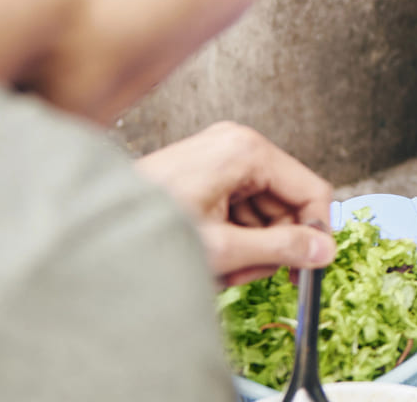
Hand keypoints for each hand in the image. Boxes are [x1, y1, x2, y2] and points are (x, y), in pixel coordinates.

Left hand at [134, 121, 336, 286]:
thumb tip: (323, 251)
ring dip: (248, 246)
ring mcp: (220, 157)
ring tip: (216, 265)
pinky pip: (239, 208)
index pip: (311, 191)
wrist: (93, 228)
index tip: (311, 267)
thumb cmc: (148, 229)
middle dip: (270, 244)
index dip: (315, 233)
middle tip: (242, 272)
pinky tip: (208, 253)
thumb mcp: (223, 248)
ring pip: (263, 211)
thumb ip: (280, 250)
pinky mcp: (206, 172)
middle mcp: (236, 145)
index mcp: (246, 150)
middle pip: (286, 203)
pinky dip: (231, 237)